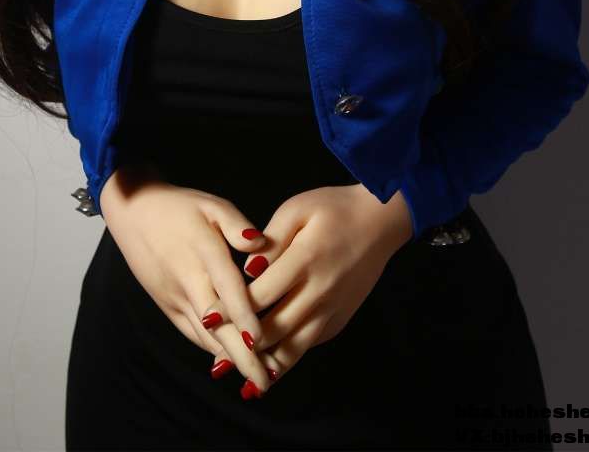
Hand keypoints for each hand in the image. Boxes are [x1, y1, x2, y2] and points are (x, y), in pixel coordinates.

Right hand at [99, 163, 275, 394]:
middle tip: (266, 381)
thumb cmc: (179, 207)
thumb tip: (261, 244)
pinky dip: (211, 349)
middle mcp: (187, 281)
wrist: (133, 213)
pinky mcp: (167, 305)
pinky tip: (231, 362)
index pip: (226, 289)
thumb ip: (237, 224)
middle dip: (241, 355)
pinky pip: (192, 332)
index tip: (260, 342)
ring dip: (230, 358)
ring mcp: (175, 297)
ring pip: (204, 335)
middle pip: (217, 324)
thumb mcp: (211, 204)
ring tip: (257, 378)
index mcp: (202, 252)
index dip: (242, 317)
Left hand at [206, 184, 413, 387]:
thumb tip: (248, 271)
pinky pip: (310, 344)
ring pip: (295, 347)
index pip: (261, 294)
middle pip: (274, 328)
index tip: (208, 318)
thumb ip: (270, 240)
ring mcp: (333, 309)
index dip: (232, 308)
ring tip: (241, 379)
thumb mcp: (297, 209)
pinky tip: (269, 367)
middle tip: (216, 361)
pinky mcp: (340, 319)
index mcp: (305, 259)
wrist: (380, 221)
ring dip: (266, 365)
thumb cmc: (333, 209)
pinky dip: (289, 358)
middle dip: (243, 346)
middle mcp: (320, 290)